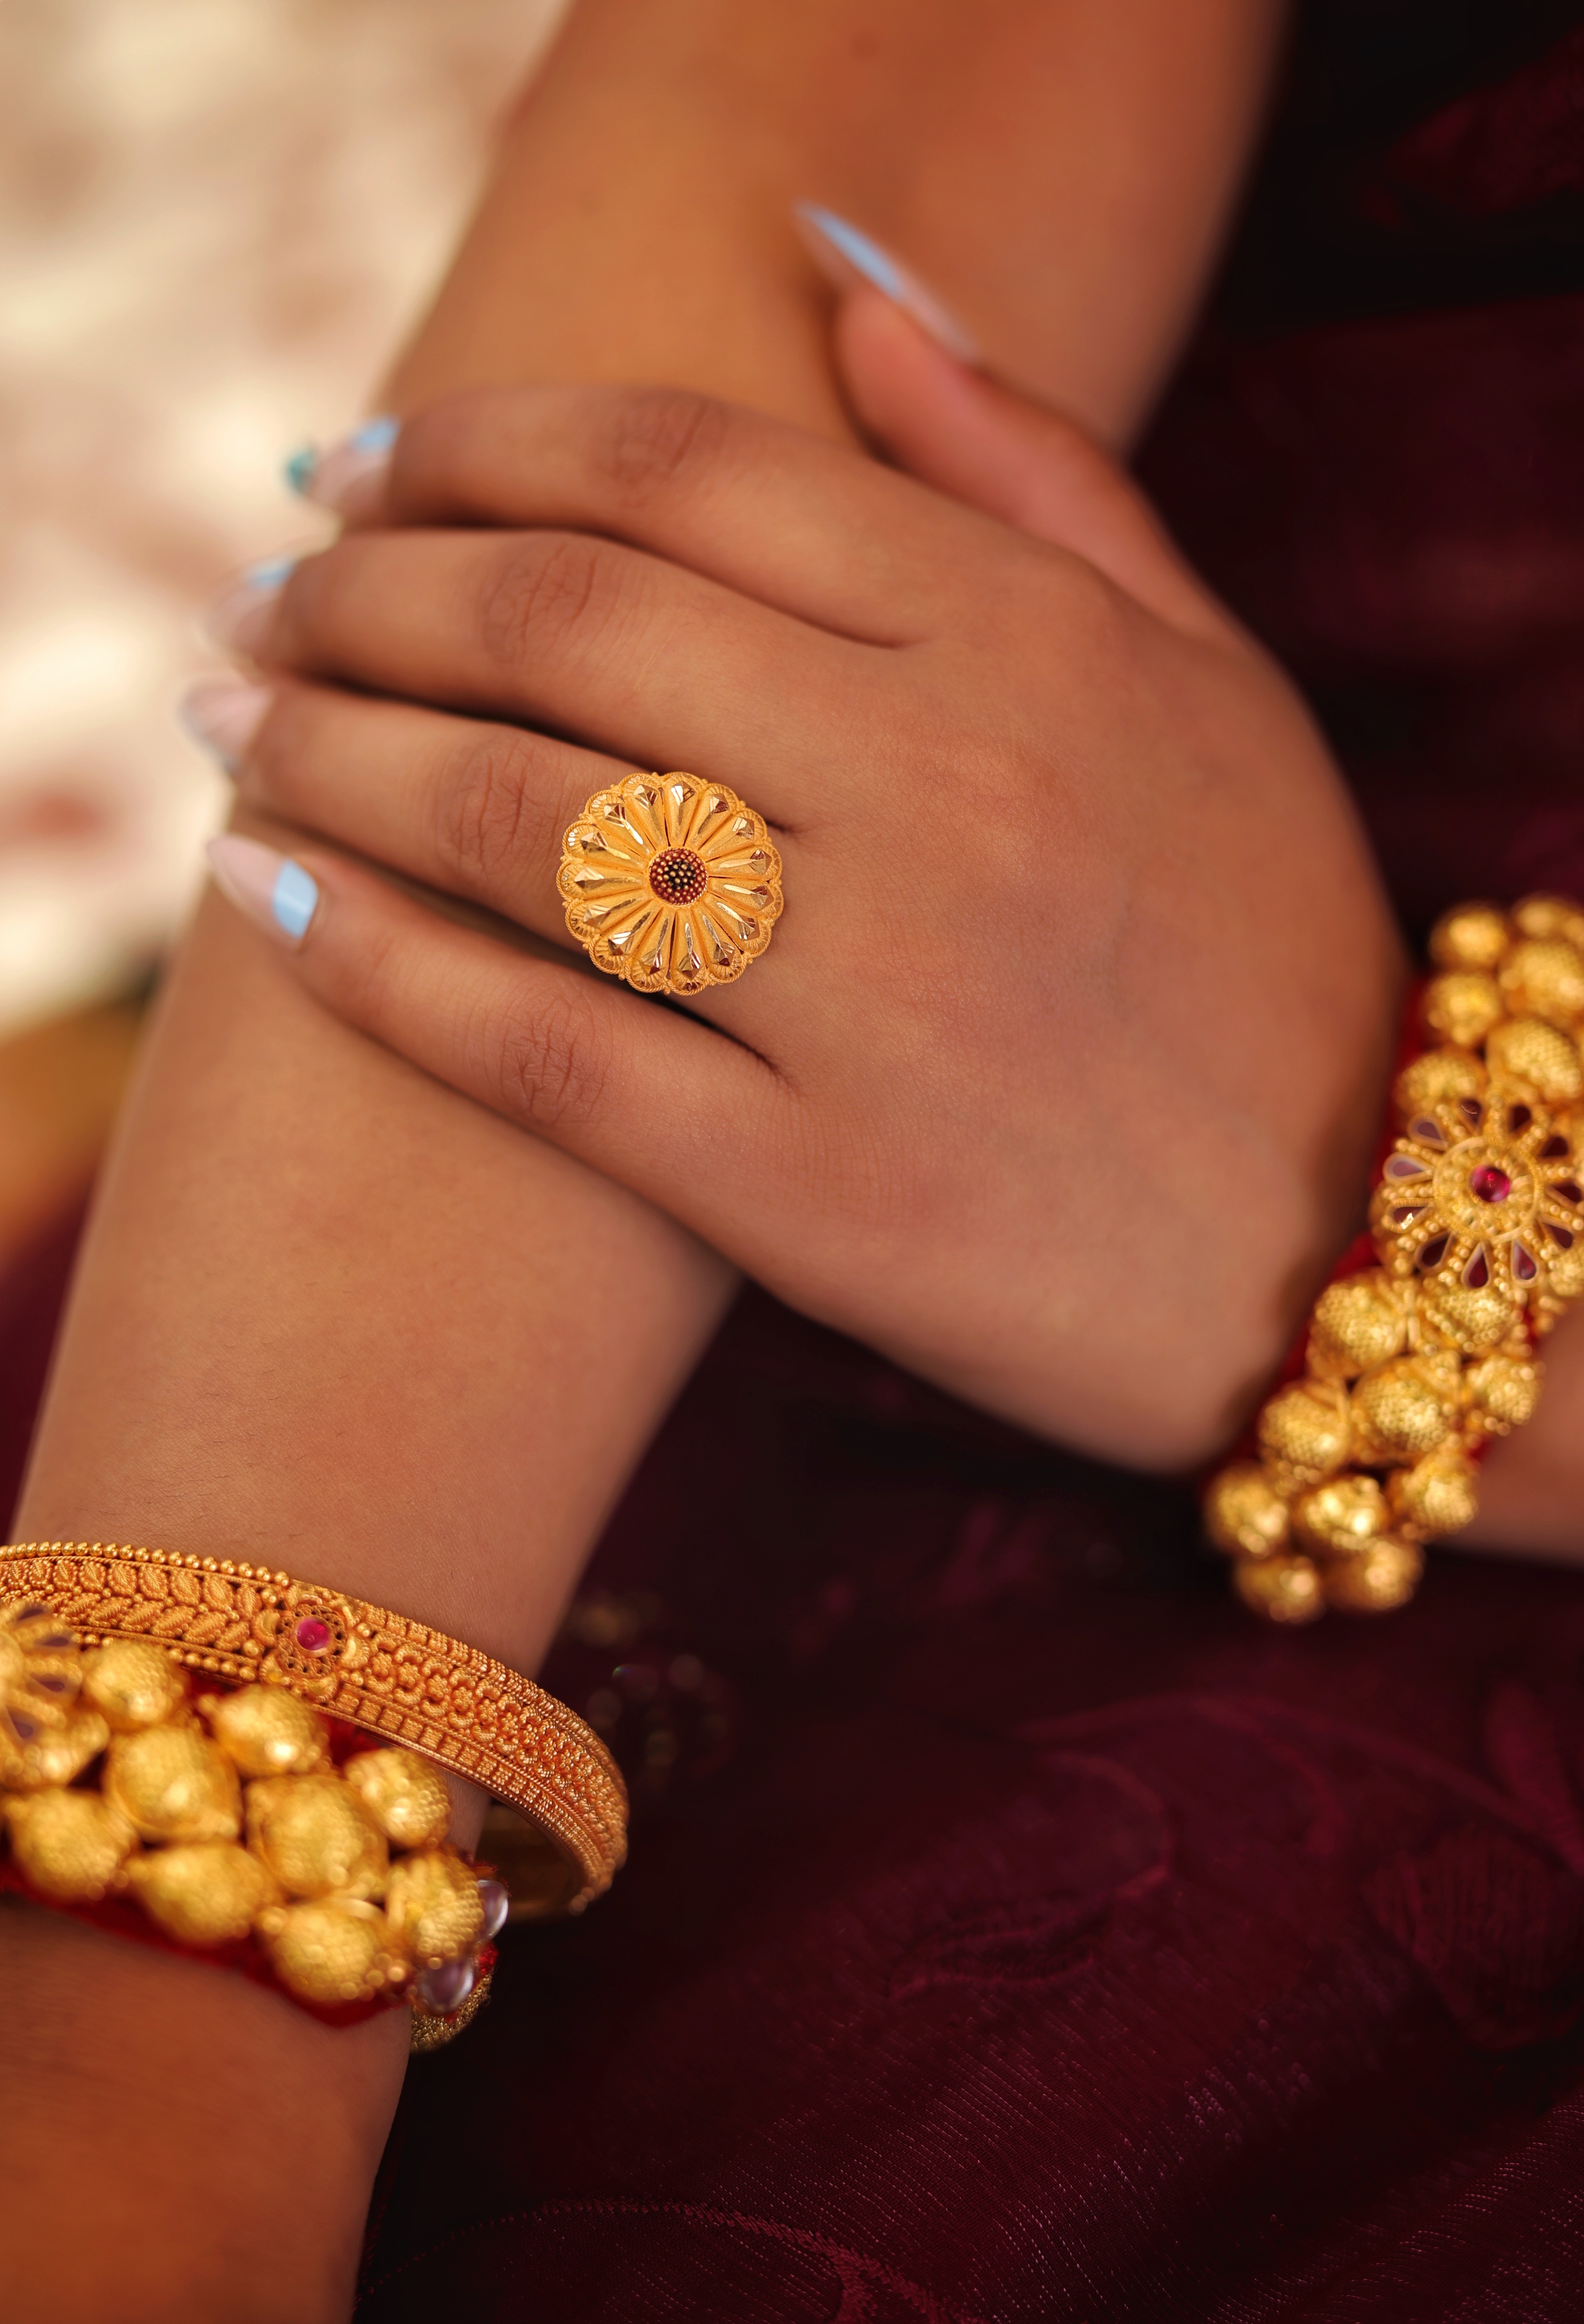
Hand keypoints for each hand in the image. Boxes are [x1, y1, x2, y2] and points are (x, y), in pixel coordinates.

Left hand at [212, 295, 1402, 1466]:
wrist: (1360, 1251)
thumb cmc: (1271, 946)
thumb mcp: (1204, 674)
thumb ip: (1036, 471)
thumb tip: (852, 295)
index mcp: (1032, 645)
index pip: (689, 470)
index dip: (482, 441)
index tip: (359, 464)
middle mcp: (947, 794)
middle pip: (567, 625)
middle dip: (367, 589)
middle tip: (265, 599)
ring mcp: (878, 1001)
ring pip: (524, 827)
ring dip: (331, 753)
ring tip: (236, 728)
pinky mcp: (816, 1192)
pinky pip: (545, 1056)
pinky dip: (381, 972)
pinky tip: (272, 909)